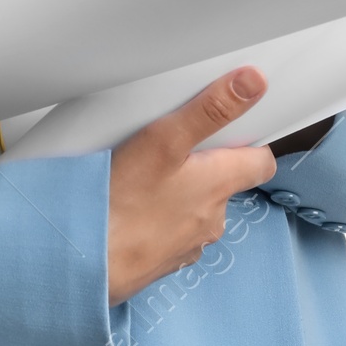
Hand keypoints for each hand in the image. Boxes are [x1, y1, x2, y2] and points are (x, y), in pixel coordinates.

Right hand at [106, 66, 276, 305]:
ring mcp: (190, 244)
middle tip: (173, 148)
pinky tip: (134, 209)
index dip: (250, 143)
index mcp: (219, 185)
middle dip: (206, 166)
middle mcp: (213, 219)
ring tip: (146, 178)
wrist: (85, 262)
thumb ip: (211, 110)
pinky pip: (172, 231)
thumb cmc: (123, 203)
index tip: (231, 129)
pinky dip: (160, 218)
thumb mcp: (165, 140)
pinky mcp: (165, 261)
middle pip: (225, 184)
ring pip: (196, 209)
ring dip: (181, 194)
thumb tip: (254, 82)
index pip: (260, 163)